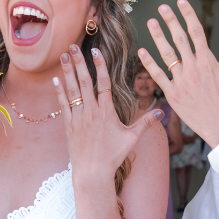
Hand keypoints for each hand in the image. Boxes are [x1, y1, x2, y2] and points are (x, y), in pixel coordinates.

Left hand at [54, 44, 162, 185]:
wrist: (92, 172)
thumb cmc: (113, 156)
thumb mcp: (132, 138)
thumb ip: (146, 122)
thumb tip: (162, 112)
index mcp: (107, 112)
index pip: (104, 83)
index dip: (100, 66)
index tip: (96, 51)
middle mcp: (91, 111)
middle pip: (85, 82)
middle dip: (79, 63)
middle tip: (73, 46)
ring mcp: (78, 117)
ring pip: (72, 90)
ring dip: (68, 72)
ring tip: (64, 56)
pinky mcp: (69, 126)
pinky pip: (63, 105)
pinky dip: (59, 91)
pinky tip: (56, 79)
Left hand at [139, 0, 218, 148]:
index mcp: (209, 63)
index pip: (197, 32)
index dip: (188, 15)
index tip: (181, 2)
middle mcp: (193, 69)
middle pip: (179, 39)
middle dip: (170, 21)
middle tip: (163, 7)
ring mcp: (181, 82)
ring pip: (167, 55)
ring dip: (158, 37)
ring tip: (151, 22)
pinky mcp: (173, 95)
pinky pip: (158, 76)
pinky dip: (149, 63)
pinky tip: (142, 51)